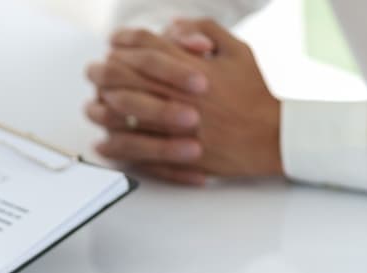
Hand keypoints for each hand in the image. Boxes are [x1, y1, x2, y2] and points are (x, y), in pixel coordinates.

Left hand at [92, 21, 282, 179]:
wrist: (273, 138)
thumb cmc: (255, 95)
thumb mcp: (237, 49)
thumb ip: (202, 29)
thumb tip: (169, 26)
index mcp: (190, 67)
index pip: (144, 46)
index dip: (123, 40)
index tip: (113, 43)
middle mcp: (177, 94)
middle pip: (122, 76)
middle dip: (101, 71)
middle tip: (93, 72)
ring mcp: (173, 125)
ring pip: (120, 113)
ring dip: (100, 107)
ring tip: (93, 106)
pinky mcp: (174, 153)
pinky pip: (133, 150)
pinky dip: (113, 146)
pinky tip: (102, 143)